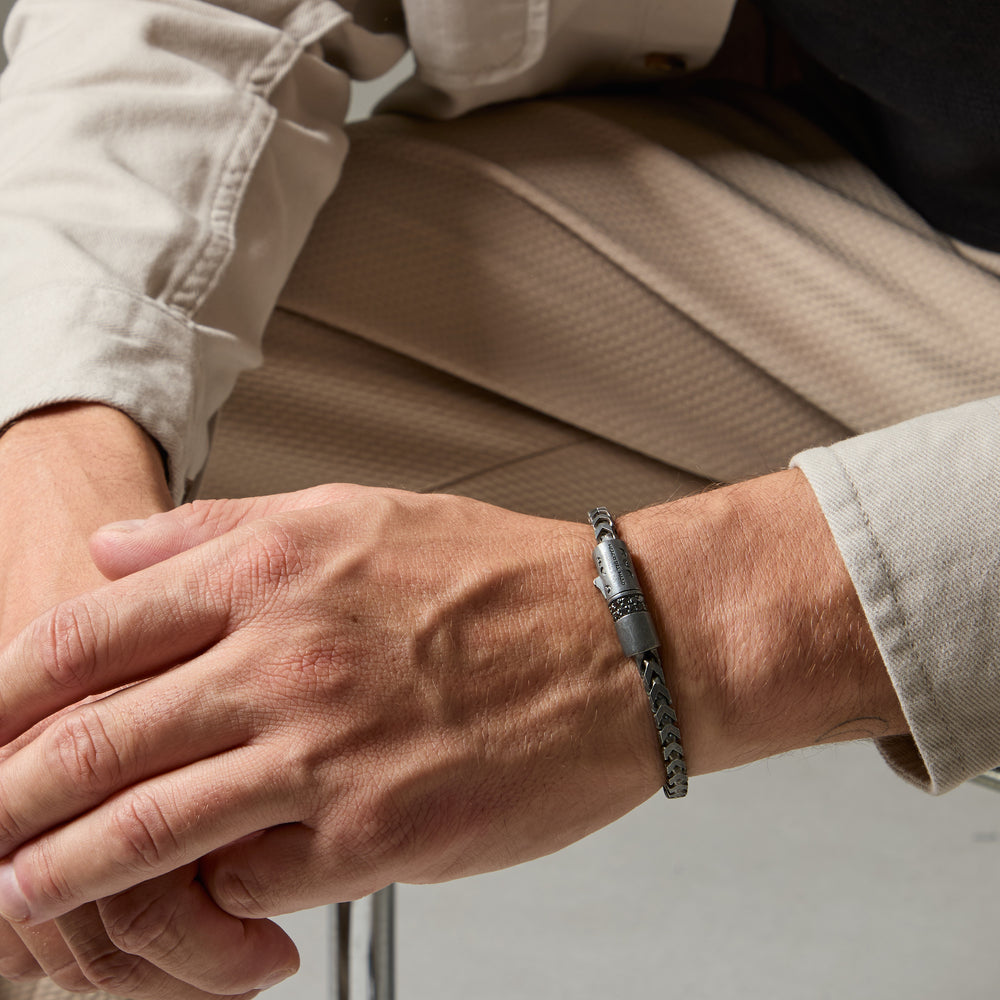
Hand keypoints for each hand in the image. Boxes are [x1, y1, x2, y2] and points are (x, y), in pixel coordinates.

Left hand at [0, 472, 905, 932]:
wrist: (618, 641)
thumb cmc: (498, 578)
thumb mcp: (354, 514)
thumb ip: (221, 533)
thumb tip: (115, 553)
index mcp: (272, 575)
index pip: (84, 636)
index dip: (9, 689)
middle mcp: (285, 662)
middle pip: (91, 744)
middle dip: (4, 798)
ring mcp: (326, 754)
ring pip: (146, 832)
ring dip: (65, 874)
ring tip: (22, 895)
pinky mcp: (377, 837)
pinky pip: (249, 884)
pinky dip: (204, 900)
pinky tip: (192, 902)